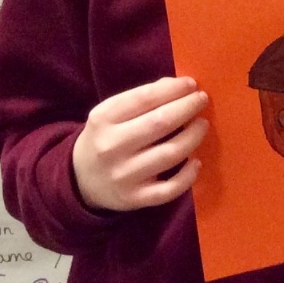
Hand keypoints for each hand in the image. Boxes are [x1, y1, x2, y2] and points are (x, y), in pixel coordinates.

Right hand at [71, 76, 208, 211]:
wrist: (81, 180)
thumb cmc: (105, 138)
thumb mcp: (110, 114)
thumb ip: (140, 99)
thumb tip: (176, 85)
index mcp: (103, 120)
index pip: (143, 99)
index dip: (172, 90)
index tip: (191, 84)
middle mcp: (111, 147)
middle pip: (159, 124)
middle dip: (187, 108)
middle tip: (202, 99)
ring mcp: (123, 175)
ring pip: (169, 154)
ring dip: (193, 136)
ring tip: (202, 125)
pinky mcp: (135, 198)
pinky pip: (169, 189)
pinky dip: (188, 175)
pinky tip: (196, 161)